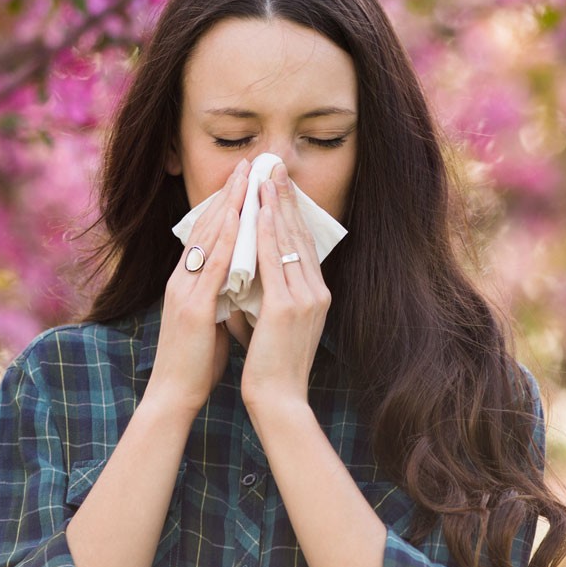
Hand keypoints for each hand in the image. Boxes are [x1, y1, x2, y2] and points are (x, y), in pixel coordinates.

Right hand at [144, 158, 248, 417]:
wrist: (174, 396)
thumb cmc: (196, 361)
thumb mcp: (211, 318)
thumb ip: (221, 294)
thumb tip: (241, 279)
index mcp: (186, 281)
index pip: (206, 233)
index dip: (224, 204)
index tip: (243, 180)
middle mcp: (181, 279)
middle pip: (205, 226)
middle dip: (228, 194)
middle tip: (247, 164)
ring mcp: (184, 290)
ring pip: (208, 238)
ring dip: (229, 206)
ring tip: (246, 179)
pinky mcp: (193, 307)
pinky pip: (212, 267)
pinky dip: (226, 240)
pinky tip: (239, 221)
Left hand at [241, 162, 330, 411]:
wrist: (279, 400)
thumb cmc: (271, 365)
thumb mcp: (273, 322)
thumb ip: (267, 295)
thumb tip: (249, 275)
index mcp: (315, 294)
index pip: (301, 243)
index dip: (290, 211)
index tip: (278, 184)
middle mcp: (316, 291)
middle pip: (298, 234)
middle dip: (284, 198)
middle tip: (274, 166)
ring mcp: (306, 298)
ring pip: (287, 241)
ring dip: (274, 206)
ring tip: (265, 176)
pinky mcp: (288, 307)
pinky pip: (275, 261)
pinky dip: (265, 233)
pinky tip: (258, 212)